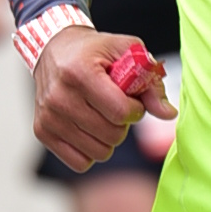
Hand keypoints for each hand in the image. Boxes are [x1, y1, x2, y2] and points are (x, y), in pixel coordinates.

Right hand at [32, 26, 176, 171]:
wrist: (54, 49)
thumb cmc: (95, 51)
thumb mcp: (127, 52)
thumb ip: (150, 83)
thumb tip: (168, 114)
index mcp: (80, 73)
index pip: (121, 113)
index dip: (136, 110)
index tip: (132, 100)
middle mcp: (59, 97)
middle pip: (112, 135)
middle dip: (122, 123)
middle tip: (114, 106)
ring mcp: (48, 117)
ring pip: (99, 152)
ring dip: (108, 138)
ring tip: (101, 115)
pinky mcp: (42, 131)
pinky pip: (80, 162)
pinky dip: (90, 150)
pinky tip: (88, 128)